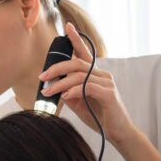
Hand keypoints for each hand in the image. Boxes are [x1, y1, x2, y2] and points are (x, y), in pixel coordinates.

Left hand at [39, 22, 138, 149]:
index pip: (85, 53)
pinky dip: (74, 90)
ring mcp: (107, 83)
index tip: (67, 27)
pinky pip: (88, 87)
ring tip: (48, 92)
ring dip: (61, 83)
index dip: (76, 39)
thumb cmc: (99, 117)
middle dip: (57, 68)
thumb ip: (69, 92)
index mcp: (95, 74)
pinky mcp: (109, 94)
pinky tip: (66, 96)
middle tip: (43, 77)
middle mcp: (102, 75)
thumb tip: (53, 86)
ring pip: (79, 76)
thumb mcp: (79, 103)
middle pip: (77, 63)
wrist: (117, 133)